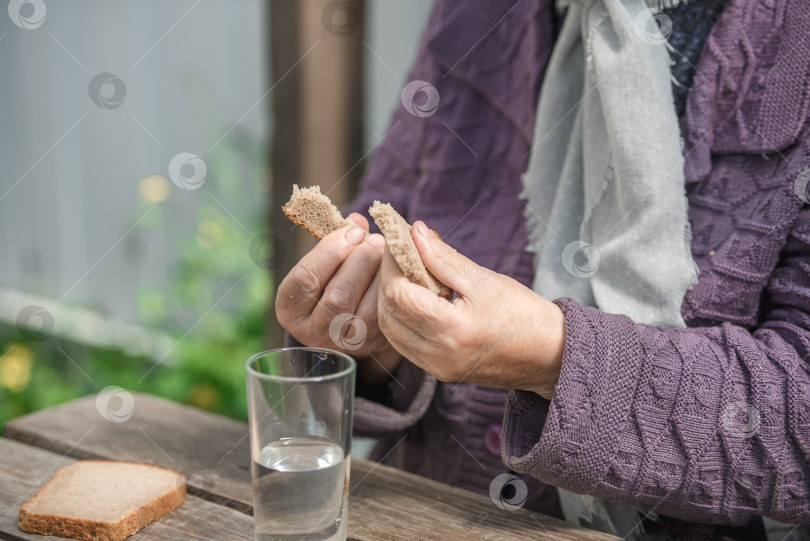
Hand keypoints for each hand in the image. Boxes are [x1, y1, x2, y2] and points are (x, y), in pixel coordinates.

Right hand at [275, 213, 402, 383]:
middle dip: (360, 261)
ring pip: (365, 309)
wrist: (348, 321)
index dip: (331, 250)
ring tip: (386, 252)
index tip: (352, 232)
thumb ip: (335, 241)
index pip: (306, 279)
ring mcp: (344, 343)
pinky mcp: (373, 344)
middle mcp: (313, 332)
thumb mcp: (323, 263)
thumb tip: (357, 220)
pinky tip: (396, 271)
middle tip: (375, 240)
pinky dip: (393, 289)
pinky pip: (386, 316)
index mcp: (290, 308)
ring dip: (380, 275)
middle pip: (338, 296)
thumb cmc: (331, 281)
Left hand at [377, 221, 565, 399]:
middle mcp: (438, 354)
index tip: (397, 241)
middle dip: (387, 279)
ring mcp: (436, 367)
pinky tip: (414, 299)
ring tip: (407, 274)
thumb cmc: (524, 315)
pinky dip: (400, 318)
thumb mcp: (484, 280)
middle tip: (399, 254)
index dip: (391, 264)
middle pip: (388, 313)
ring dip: (390, 300)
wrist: (549, 355)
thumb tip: (414, 233)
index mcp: (452, 330)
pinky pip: (404, 343)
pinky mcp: (438, 371)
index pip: (399, 294)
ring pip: (390, 330)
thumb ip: (444, 258)